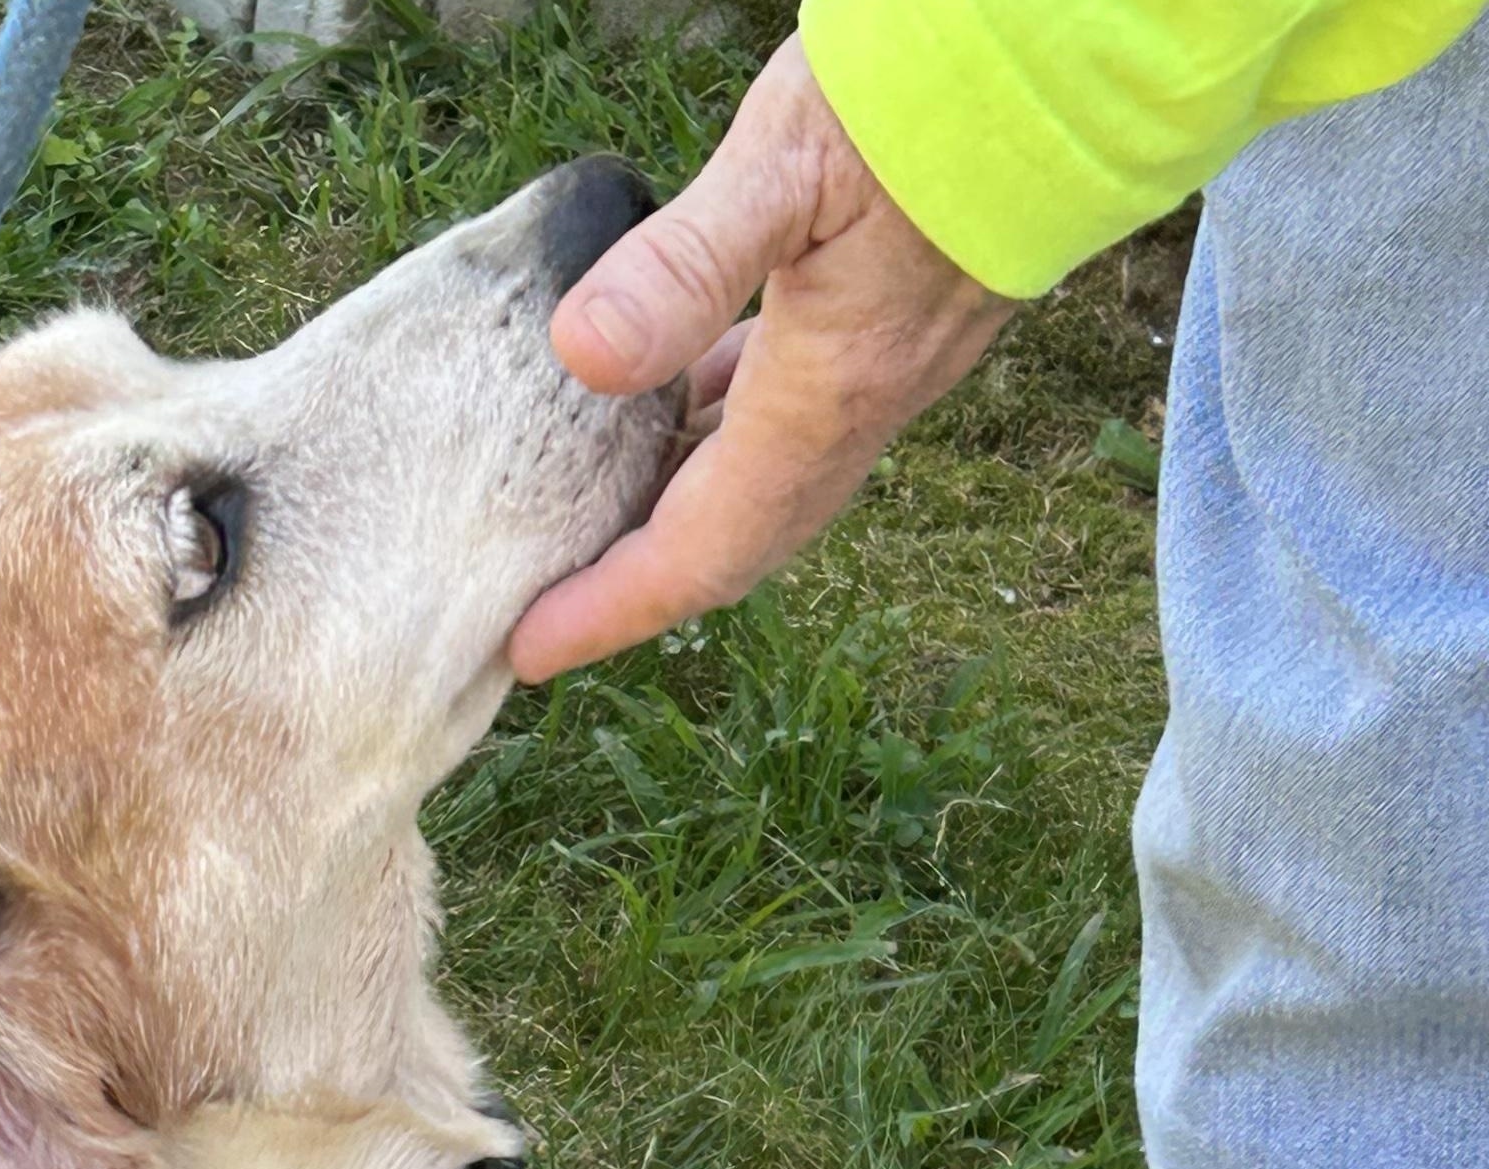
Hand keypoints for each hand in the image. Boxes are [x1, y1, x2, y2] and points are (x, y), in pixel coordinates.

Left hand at [507, 38, 1016, 682]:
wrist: (1095, 41)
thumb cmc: (943, 81)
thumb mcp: (789, 157)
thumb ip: (685, 263)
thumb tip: (583, 353)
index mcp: (828, 393)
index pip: (700, 551)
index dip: (611, 612)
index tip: (529, 652)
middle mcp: (866, 400)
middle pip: (737, 537)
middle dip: (642, 586)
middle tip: (548, 608)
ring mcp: (893, 360)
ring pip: (768, 479)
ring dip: (682, 513)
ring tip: (593, 521)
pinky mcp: (904, 313)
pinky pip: (796, 414)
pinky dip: (722, 435)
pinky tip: (677, 400)